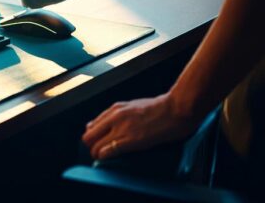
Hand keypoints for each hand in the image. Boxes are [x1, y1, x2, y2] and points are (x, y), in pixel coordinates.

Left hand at [81, 93, 201, 159]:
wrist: (176, 109)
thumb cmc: (159, 109)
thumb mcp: (132, 106)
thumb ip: (116, 115)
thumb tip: (100, 125)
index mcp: (115, 109)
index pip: (90, 127)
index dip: (93, 138)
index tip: (99, 144)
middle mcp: (114, 117)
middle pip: (88, 137)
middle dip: (92, 147)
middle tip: (100, 153)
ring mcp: (121, 128)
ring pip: (95, 146)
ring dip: (98, 154)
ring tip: (106, 157)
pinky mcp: (130, 140)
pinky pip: (108, 151)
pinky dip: (106, 157)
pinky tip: (110, 158)